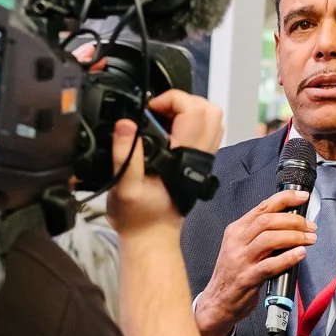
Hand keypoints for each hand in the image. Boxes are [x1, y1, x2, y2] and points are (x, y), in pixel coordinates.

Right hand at [106, 90, 223, 237]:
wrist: (151, 236)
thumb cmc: (137, 216)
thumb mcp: (123, 187)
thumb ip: (125, 155)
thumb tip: (126, 125)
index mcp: (183, 158)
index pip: (193, 111)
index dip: (171, 99)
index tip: (150, 108)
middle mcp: (199, 156)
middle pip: (209, 110)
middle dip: (183, 100)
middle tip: (158, 109)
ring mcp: (202, 159)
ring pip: (212, 119)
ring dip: (189, 109)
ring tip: (163, 116)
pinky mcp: (199, 163)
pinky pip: (206, 132)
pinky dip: (191, 122)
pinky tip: (169, 129)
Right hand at [194, 188, 315, 335]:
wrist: (217, 302)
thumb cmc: (233, 274)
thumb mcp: (241, 247)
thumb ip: (260, 234)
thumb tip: (290, 223)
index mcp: (236, 230)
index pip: (262, 207)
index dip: (285, 199)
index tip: (302, 197)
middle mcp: (237, 242)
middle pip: (268, 221)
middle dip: (294, 220)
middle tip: (310, 226)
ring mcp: (240, 260)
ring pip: (270, 239)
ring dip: (294, 236)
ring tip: (309, 239)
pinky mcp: (247, 278)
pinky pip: (270, 265)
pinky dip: (288, 258)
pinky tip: (300, 254)